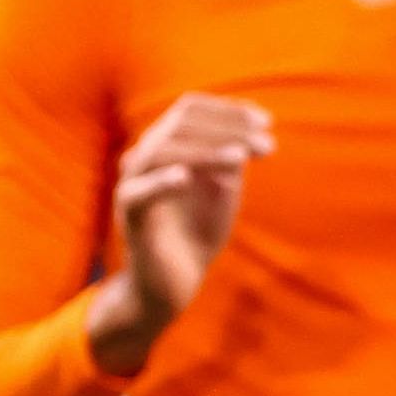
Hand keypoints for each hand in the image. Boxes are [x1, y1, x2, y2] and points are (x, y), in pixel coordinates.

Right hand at [86, 95, 270, 376]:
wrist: (173, 285)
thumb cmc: (198, 233)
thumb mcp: (223, 189)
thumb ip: (230, 158)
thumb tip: (248, 130)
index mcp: (165, 147)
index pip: (189, 110)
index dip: (228, 110)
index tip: (266, 122)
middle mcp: (144, 157)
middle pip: (178, 122)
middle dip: (226, 127)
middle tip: (266, 144)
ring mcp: (133, 184)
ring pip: (164, 150)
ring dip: (207, 150)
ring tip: (242, 157)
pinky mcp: (129, 214)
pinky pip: (140, 192)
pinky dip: (162, 181)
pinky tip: (187, 179)